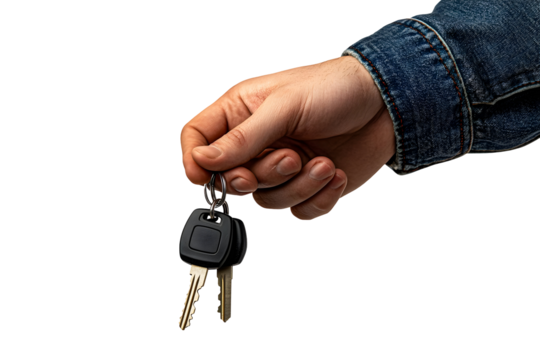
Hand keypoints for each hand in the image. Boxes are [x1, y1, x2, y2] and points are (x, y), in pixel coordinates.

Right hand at [180, 55, 394, 220]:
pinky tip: (334, 174)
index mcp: (241, 112)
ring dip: (297, 186)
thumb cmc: (334, 88)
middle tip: (288, 159)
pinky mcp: (307, 186)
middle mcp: (258, 143)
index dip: (194, 159)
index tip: (203, 176)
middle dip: (262, 176)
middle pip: (233, 178)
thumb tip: (203, 159)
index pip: (198, 137)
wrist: (386, 105)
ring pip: (267, 200)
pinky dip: (317, 198)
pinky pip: (298, 210)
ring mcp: (282, 168)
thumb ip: (242, 137)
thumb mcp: (284, 106)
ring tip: (322, 163)